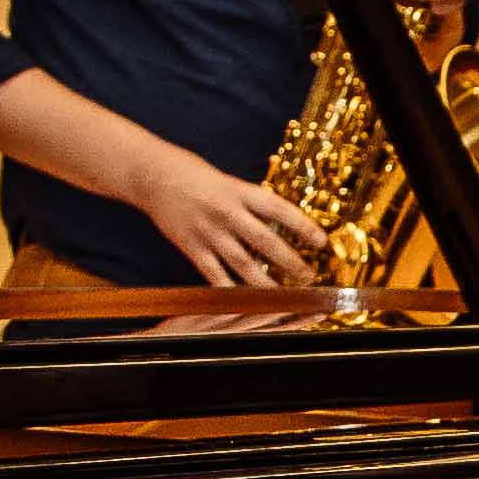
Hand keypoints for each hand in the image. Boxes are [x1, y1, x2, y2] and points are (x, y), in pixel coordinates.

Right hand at [123, 147, 331, 288]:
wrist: (156, 176)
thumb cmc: (198, 178)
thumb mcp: (231, 183)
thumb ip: (252, 205)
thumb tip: (283, 228)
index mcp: (241, 192)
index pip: (279, 210)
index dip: (303, 226)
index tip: (322, 242)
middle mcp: (227, 212)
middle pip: (265, 241)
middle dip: (291, 262)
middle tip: (309, 276)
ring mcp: (208, 232)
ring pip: (242, 263)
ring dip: (266, 282)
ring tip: (284, 295)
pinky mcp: (192, 247)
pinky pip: (214, 274)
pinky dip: (230, 289)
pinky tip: (245, 301)